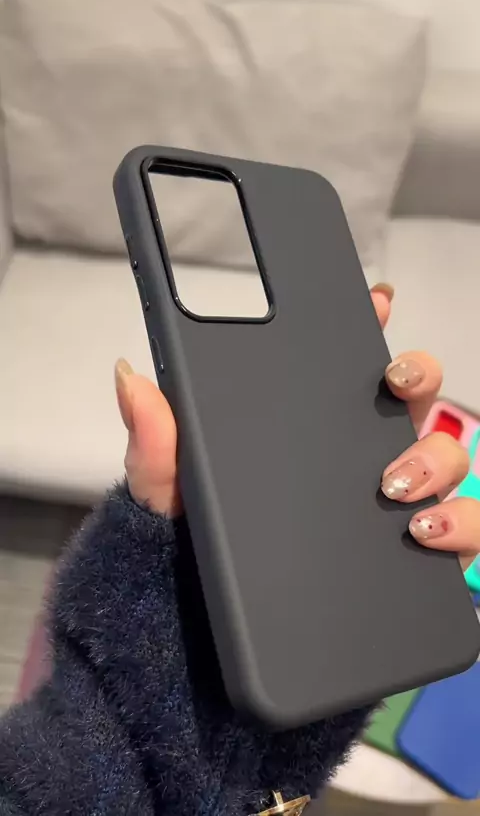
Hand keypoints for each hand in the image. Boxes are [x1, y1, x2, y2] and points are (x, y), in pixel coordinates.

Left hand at [114, 283, 478, 569]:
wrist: (210, 637)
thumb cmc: (196, 553)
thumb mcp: (170, 493)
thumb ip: (156, 441)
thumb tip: (131, 379)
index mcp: (311, 431)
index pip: (349, 369)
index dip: (369, 326)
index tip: (375, 299)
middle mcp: (361, 459)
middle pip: (415, 400)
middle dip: (419, 376)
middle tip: (395, 382)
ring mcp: (394, 507)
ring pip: (448, 460)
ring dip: (437, 459)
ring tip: (396, 486)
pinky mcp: (415, 561)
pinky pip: (462, 534)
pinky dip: (460, 528)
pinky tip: (426, 533)